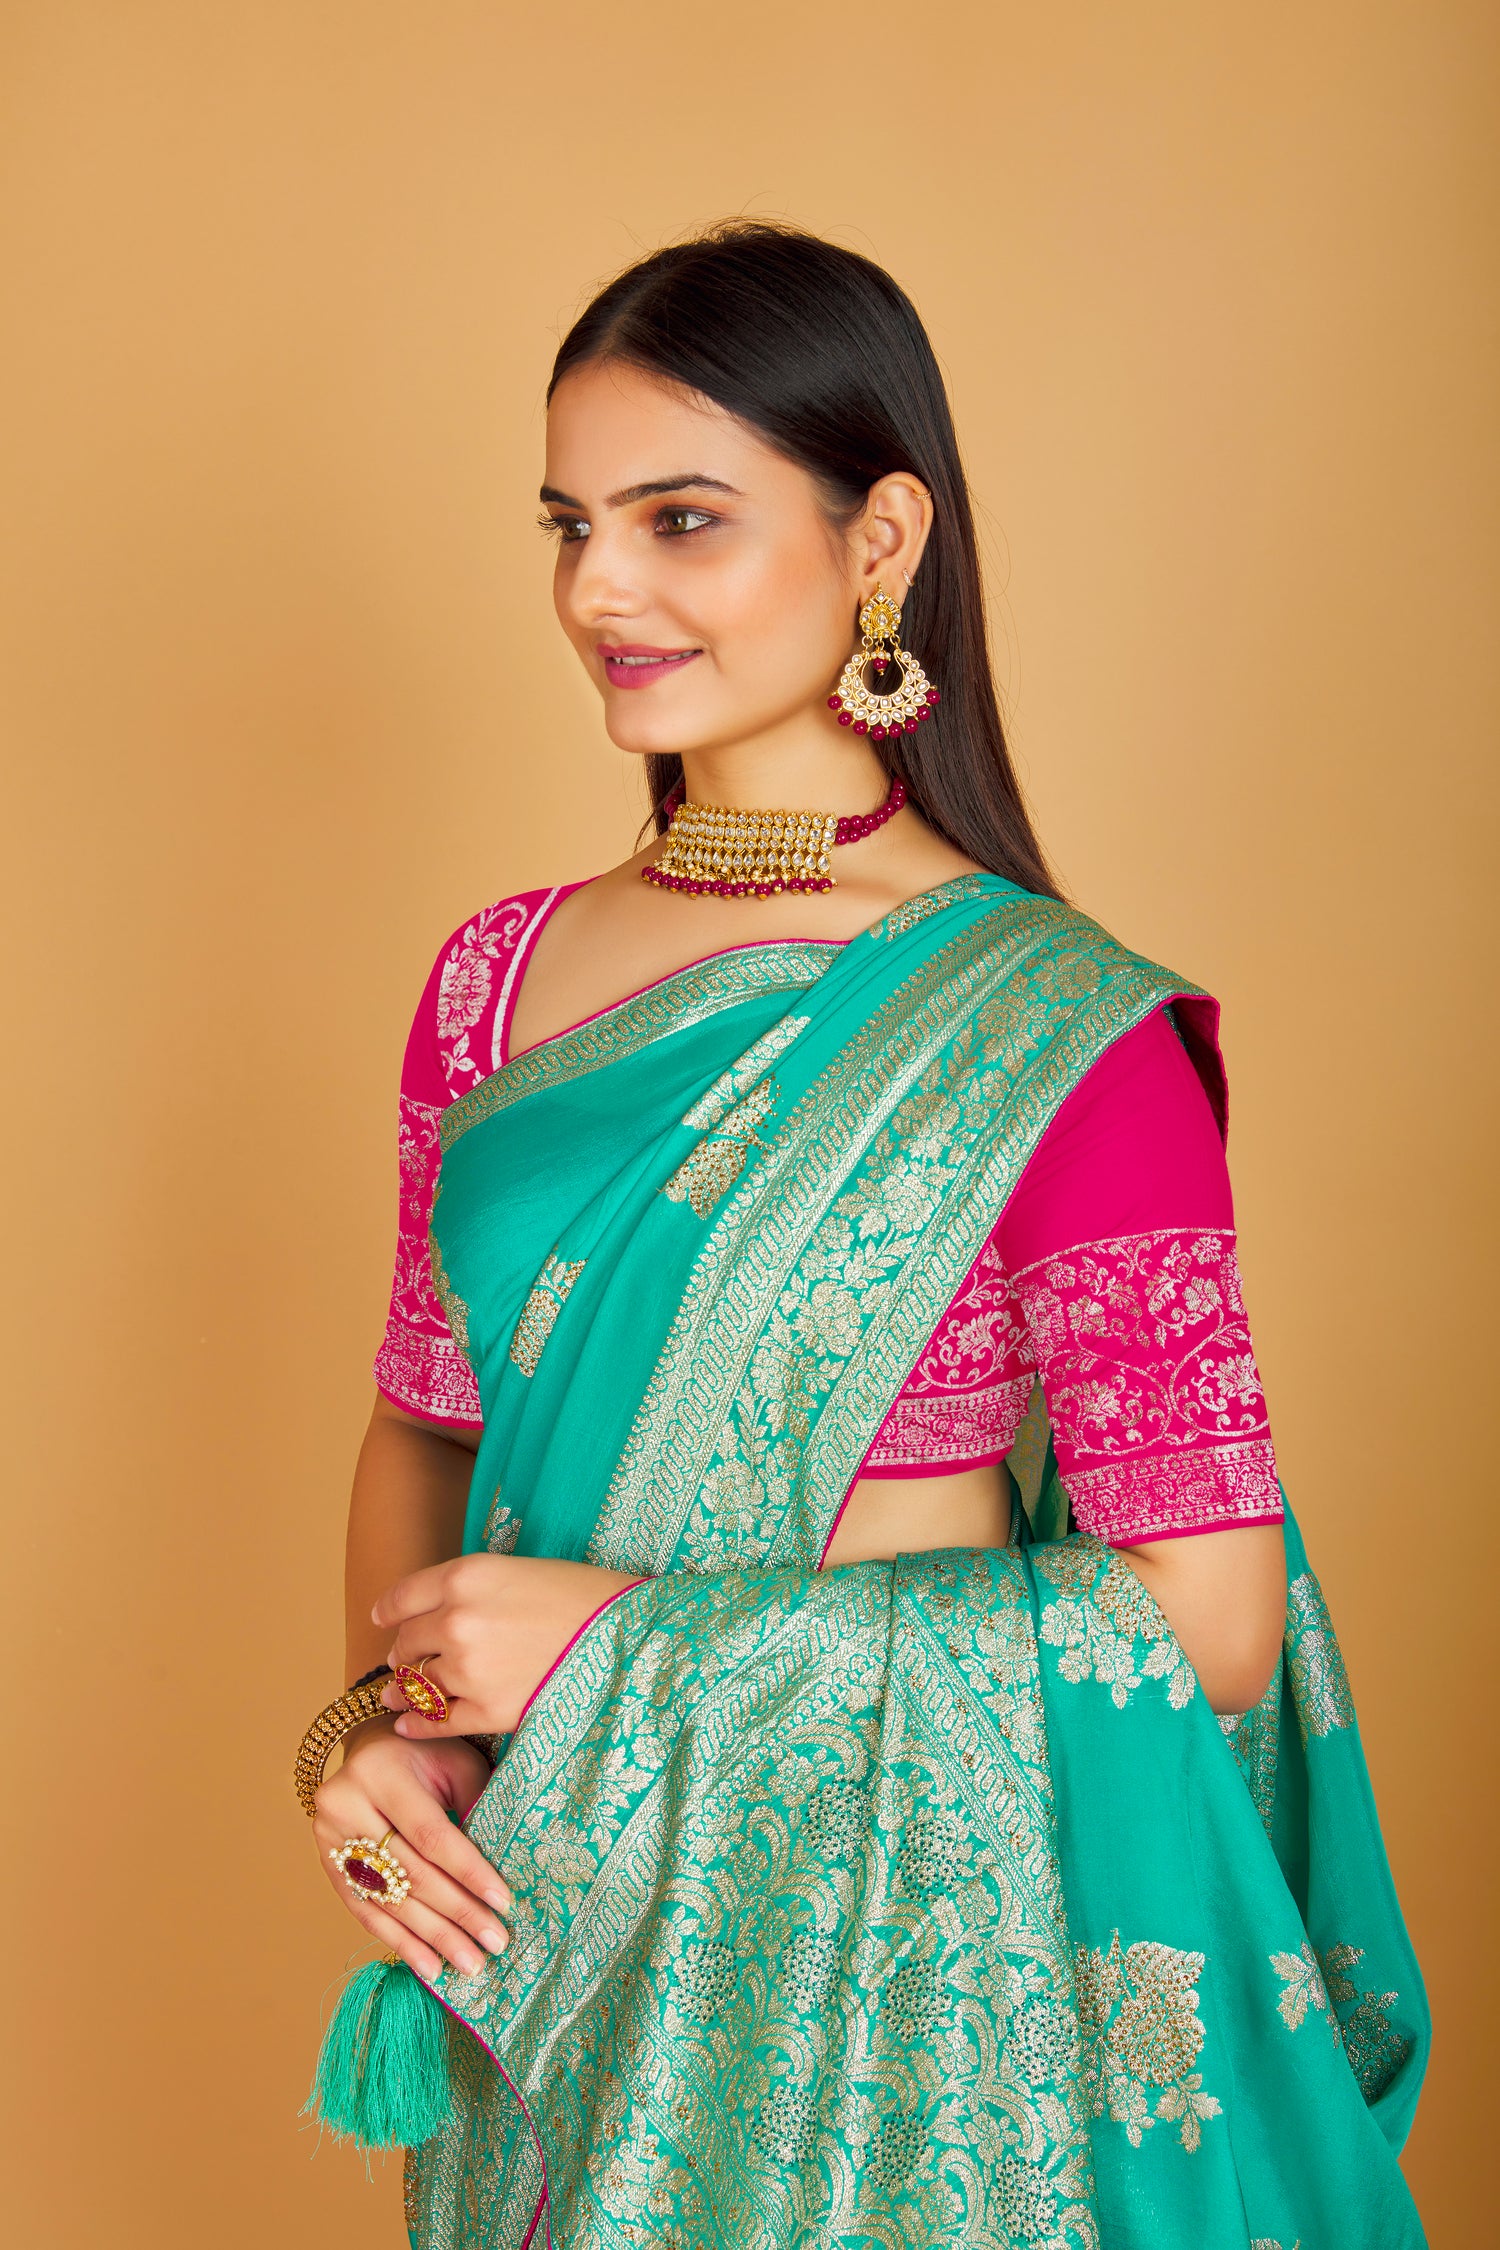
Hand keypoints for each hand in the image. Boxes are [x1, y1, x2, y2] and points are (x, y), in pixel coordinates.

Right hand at [312, 1722, 510, 1981]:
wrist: (371, 1750)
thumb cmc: (426, 1756)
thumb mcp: (456, 1764)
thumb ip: (476, 1807)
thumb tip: (506, 1870)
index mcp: (380, 1774)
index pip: (431, 1835)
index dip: (469, 1872)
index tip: (504, 1903)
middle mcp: (345, 1807)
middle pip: (410, 1874)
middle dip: (457, 1914)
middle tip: (494, 1945)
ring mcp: (329, 1841)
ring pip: (390, 1901)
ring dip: (434, 1939)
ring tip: (470, 1964)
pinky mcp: (328, 1867)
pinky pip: (368, 1913)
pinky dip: (402, 1942)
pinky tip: (430, 1966)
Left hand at [374, 1553, 642, 1737]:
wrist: (627, 1638)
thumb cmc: (581, 1597)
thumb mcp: (517, 1570)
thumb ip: (469, 1589)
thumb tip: (429, 1616)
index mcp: (465, 1576)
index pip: (403, 1597)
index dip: (389, 1612)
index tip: (383, 1620)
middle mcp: (457, 1620)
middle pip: (406, 1642)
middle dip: (403, 1652)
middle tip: (402, 1660)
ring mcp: (468, 1669)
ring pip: (415, 1682)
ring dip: (403, 1690)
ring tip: (395, 1695)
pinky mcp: (486, 1710)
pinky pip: (435, 1721)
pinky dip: (416, 1725)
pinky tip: (407, 1725)